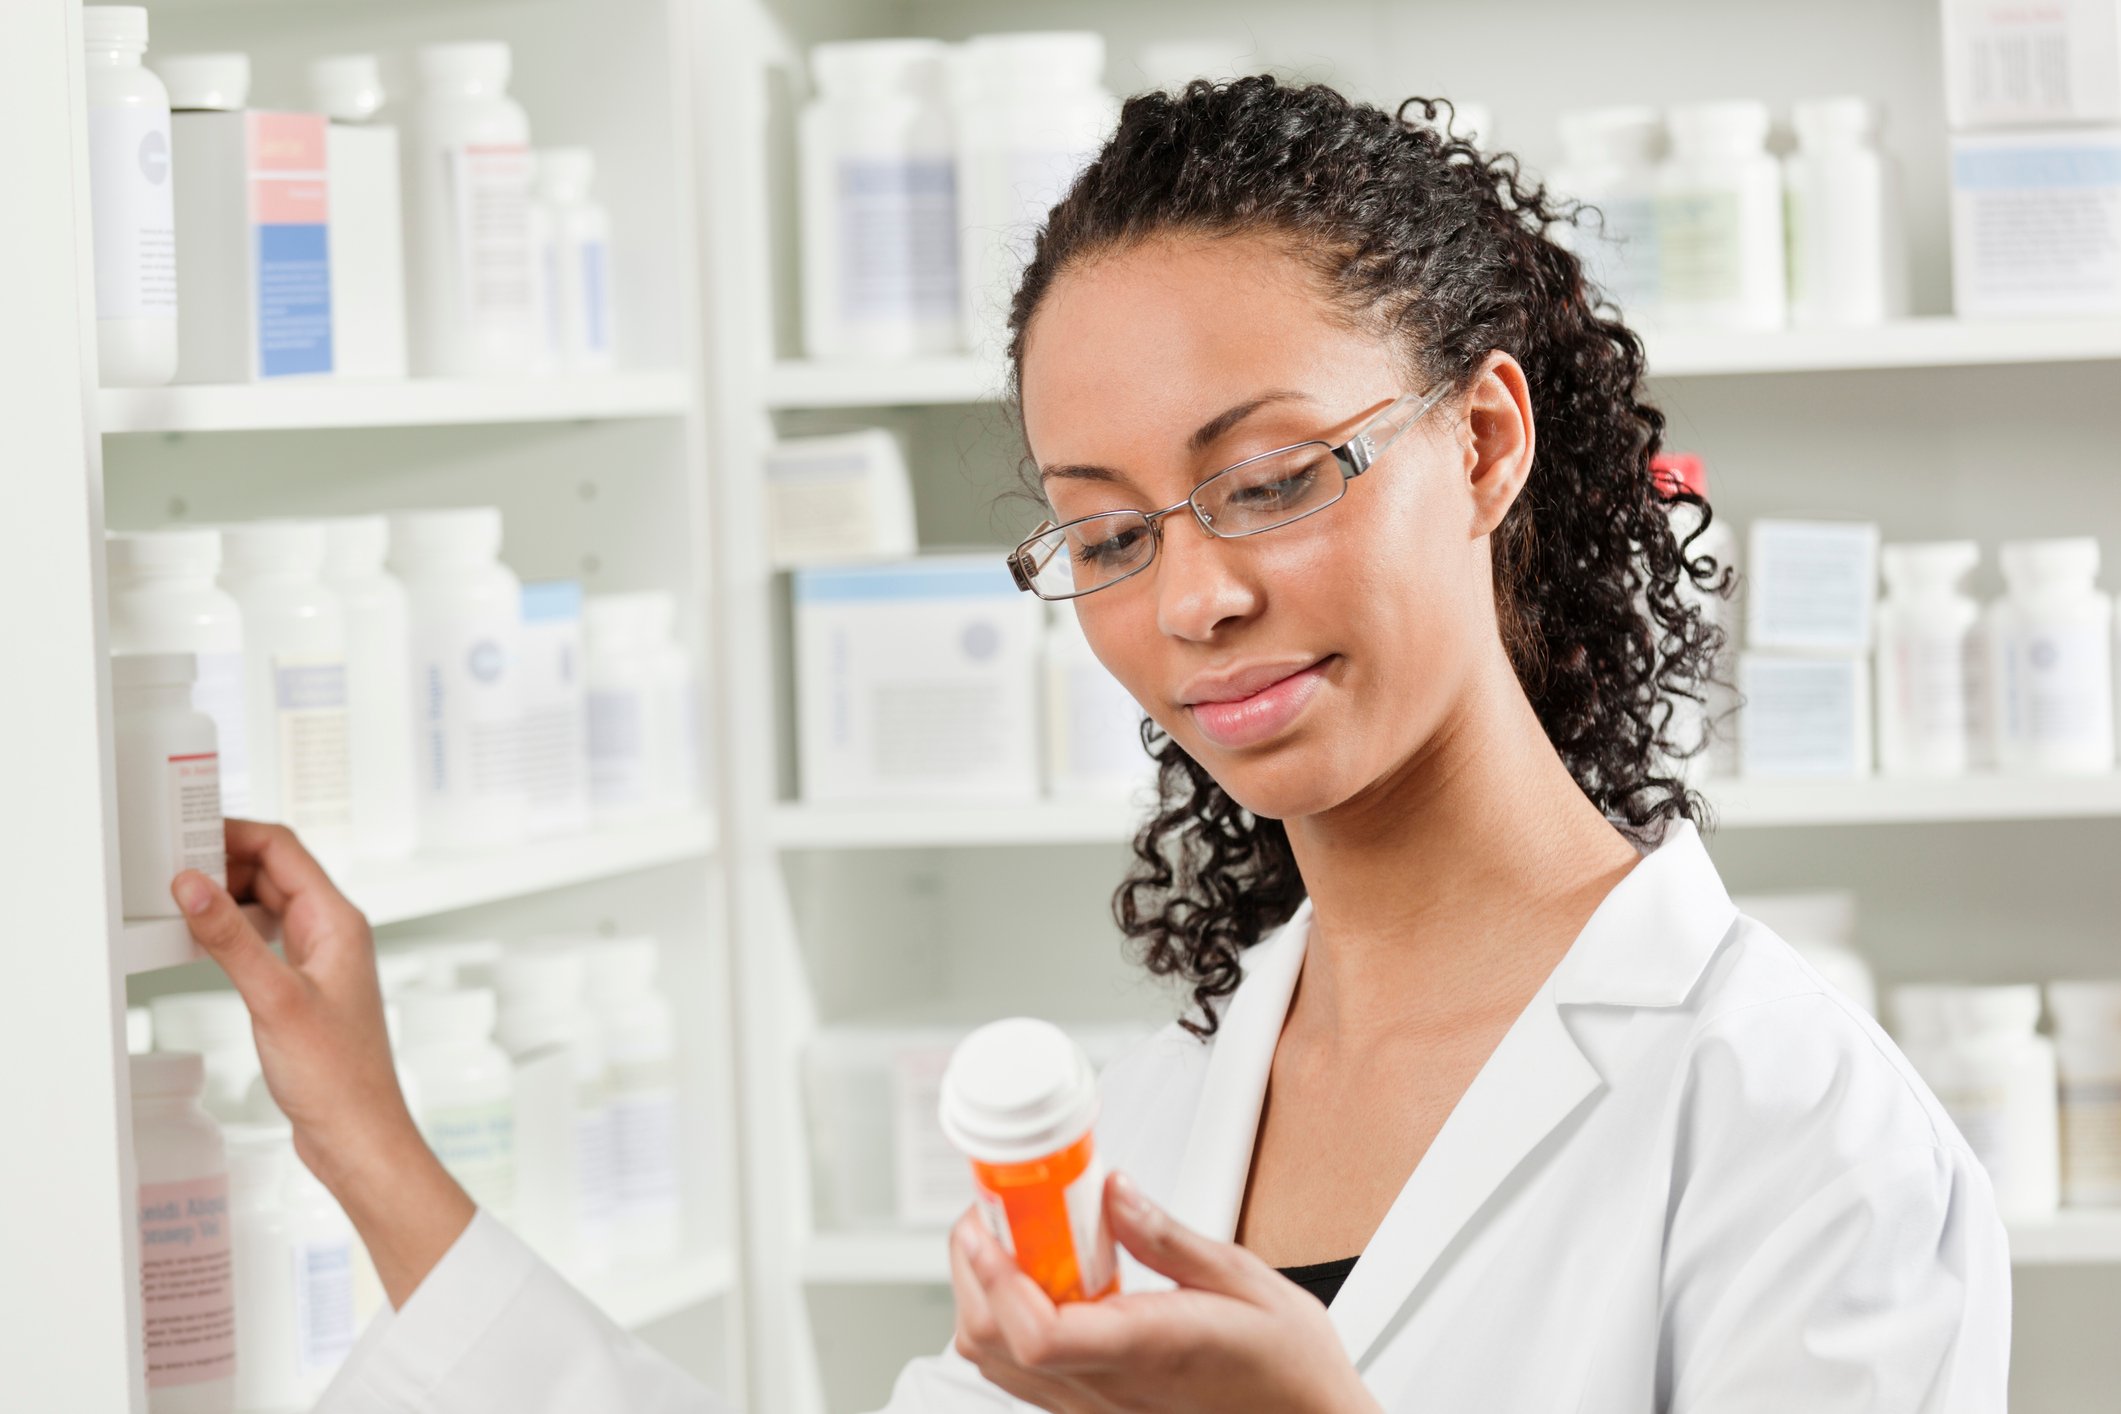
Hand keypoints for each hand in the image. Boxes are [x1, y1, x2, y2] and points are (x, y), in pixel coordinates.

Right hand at [172, 819, 473, 1305]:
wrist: (357, 1133)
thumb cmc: (336, 1075)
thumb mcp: (273, 999)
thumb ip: (230, 939)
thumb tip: (193, 885)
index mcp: (337, 922)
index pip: (284, 849)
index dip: (236, 833)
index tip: (188, 831)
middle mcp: (331, 933)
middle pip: (274, 870)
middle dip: (224, 860)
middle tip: (171, 863)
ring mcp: (318, 959)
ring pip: (267, 903)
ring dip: (227, 895)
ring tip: (179, 898)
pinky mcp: (302, 986)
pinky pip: (263, 938)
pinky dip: (232, 930)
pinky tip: (202, 942)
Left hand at [950, 1171, 1381, 1413]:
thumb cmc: (1288, 1369)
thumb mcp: (1245, 1280)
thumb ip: (1166, 1236)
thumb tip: (1110, 1192)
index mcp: (1148, 1349)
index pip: (1038, 1333)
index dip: (996, 1274)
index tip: (991, 1219)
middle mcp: (1109, 1389)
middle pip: (991, 1342)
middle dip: (976, 1267)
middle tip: (1003, 1211)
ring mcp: (1094, 1408)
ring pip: (995, 1361)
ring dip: (988, 1294)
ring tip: (1025, 1240)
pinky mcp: (1092, 1412)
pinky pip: (1021, 1372)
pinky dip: (1009, 1321)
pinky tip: (1048, 1284)